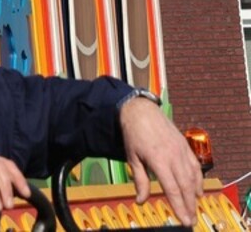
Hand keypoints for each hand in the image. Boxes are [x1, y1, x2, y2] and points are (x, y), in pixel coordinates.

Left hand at [119, 96, 201, 226]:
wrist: (141, 110)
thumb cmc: (134, 134)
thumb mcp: (132, 157)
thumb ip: (140, 180)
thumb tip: (141, 200)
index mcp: (158, 160)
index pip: (172, 189)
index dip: (179, 207)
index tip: (184, 221)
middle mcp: (173, 156)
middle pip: (185, 186)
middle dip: (189, 205)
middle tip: (191, 220)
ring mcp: (181, 149)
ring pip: (193, 176)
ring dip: (195, 194)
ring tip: (195, 208)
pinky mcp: (185, 144)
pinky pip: (195, 165)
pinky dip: (199, 179)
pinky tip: (198, 190)